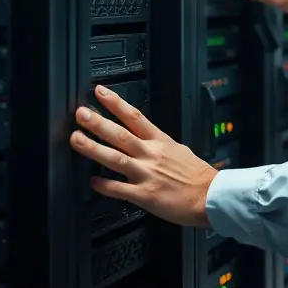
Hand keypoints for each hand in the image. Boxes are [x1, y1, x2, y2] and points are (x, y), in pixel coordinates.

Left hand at [69, 84, 217, 227]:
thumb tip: (146, 138)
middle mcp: (151, 154)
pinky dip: (105, 186)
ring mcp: (147, 174)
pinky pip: (120, 189)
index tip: (100, 92)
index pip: (135, 116)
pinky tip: (92, 181)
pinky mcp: (145, 195)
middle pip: (121, 134)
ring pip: (116, 158)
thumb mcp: (179, 149)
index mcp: (160, 141)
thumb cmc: (197, 174)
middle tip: (81, 113)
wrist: (210, 195)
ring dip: (94, 149)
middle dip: (98, 123)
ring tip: (76, 140)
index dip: (116, 103)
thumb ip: (159, 144)